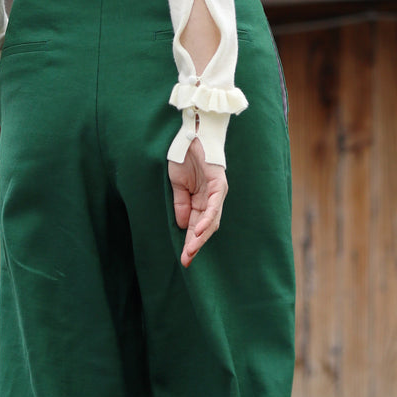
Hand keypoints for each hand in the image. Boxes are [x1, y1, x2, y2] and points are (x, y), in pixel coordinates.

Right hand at [168, 137, 227, 267]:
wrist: (190, 135)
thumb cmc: (184, 157)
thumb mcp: (177, 185)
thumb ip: (181, 204)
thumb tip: (183, 226)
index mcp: (201, 201)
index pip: (196, 226)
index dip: (190, 242)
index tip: (183, 259)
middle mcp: (212, 200)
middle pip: (206, 228)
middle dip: (195, 245)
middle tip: (186, 261)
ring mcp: (217, 193)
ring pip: (211, 220)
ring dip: (200, 237)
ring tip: (190, 250)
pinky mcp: (219, 184)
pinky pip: (214, 205)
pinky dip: (206, 219)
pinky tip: (198, 230)